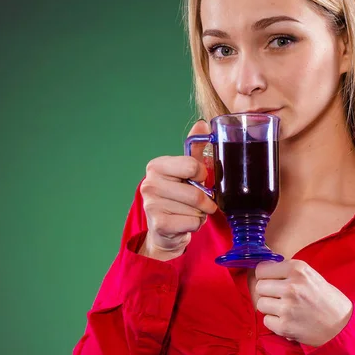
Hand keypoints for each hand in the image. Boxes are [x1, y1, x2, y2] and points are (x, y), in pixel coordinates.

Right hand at [138, 120, 216, 258]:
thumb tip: (203, 124)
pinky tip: (184, 223)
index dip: (203, 175)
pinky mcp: (158, 224)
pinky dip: (196, 225)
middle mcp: (149, 183)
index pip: (192, 166)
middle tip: (199, 202)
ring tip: (189, 213)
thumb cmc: (178, 197)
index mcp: (157, 166)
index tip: (199, 180)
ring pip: (196, 210)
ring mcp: (151, 204)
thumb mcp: (186, 171)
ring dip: (200, 214)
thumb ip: (195, 149)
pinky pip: (192, 223)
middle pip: (196, 192)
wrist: (165, 230)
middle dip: (205, 201)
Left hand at [255, 259, 353, 346]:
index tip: (271, 280)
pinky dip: (274, 322)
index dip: (266, 275)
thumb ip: (288, 271)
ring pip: (260, 304)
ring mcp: (286, 307)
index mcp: (298, 269)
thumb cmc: (327, 299)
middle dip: (267, 292)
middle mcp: (291, 286)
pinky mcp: (284, 326)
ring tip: (285, 309)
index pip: (262, 268)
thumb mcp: (311, 275)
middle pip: (259, 286)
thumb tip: (262, 269)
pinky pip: (266, 321)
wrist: (342, 326)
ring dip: (270, 308)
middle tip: (280, 297)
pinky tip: (288, 320)